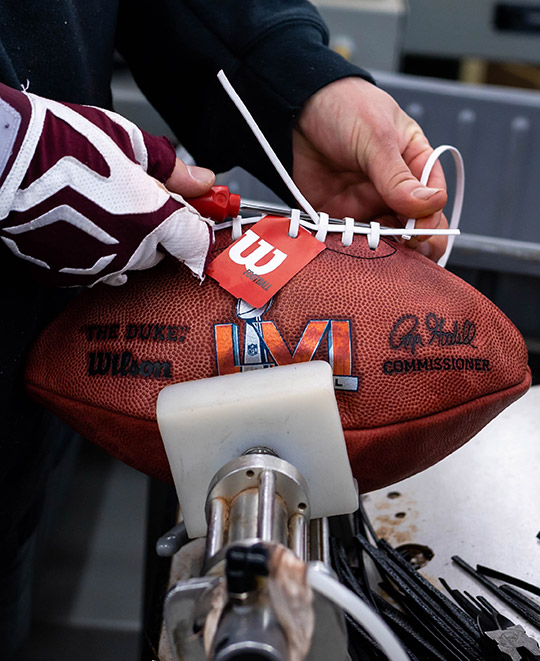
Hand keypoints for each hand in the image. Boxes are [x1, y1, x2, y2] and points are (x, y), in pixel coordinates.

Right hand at [0, 82, 214, 285]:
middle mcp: (129, 251)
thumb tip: (202, 180)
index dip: (200, 229)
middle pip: (160, 253)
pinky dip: (90, 251)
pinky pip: (91, 268)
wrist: (2, 161)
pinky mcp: (66, 275)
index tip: (197, 216)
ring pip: (126, 262)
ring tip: (96, 206)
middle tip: (135, 198)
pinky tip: (75, 223)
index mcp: (153, 220)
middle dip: (156, 231)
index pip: (197, 243)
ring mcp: (96, 267)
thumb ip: (172, 169)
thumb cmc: (62, 143)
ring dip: (123, 242)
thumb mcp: (128, 142)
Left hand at [293, 77, 447, 261]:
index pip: (433, 203)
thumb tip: (430, 204)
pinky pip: (348, 240)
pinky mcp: (337, 216)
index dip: (429, 221)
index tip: (418, 231)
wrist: (298, 108)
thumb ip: (398, 176)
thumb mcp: (378, 136)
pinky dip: (350, 248)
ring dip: (381, 250)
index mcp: (414, 166)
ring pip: (383, 241)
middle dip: (413, 245)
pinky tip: (349, 246)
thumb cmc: (347, 107)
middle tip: (403, 248)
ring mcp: (365, 206)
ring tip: (373, 246)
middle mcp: (393, 191)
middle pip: (414, 229)